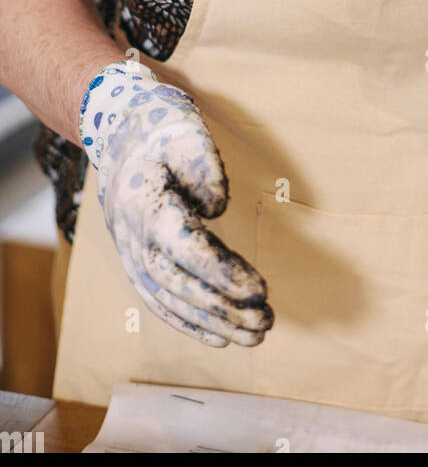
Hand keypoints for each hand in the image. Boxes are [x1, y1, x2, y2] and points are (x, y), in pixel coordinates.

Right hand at [80, 62, 273, 346]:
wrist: (121, 130)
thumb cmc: (162, 129)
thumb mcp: (186, 131)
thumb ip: (203, 166)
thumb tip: (216, 208)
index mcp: (145, 202)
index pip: (183, 249)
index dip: (221, 273)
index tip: (259, 288)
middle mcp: (131, 235)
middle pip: (176, 284)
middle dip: (222, 308)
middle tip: (265, 320)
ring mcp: (129, 252)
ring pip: (168, 299)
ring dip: (212, 322)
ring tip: (256, 334)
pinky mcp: (136, 260)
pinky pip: (159, 300)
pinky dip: (189, 322)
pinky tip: (221, 337)